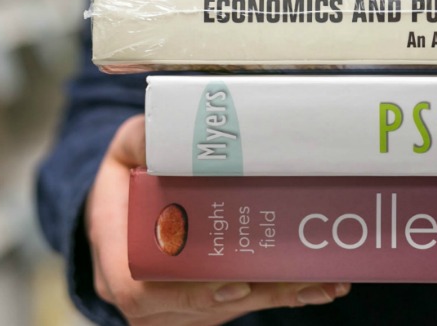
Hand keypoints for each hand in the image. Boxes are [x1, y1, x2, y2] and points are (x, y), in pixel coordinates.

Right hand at [86, 114, 351, 324]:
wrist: (126, 197)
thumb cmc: (134, 166)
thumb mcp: (133, 143)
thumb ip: (148, 136)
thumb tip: (171, 129)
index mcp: (114, 245)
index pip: (139, 288)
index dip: (187, 292)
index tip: (236, 283)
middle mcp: (136, 286)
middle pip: (193, 307)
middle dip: (252, 295)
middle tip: (301, 280)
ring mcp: (165, 302)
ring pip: (220, 313)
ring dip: (272, 300)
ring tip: (322, 284)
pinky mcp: (193, 305)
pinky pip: (234, 309)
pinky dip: (275, 298)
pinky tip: (317, 288)